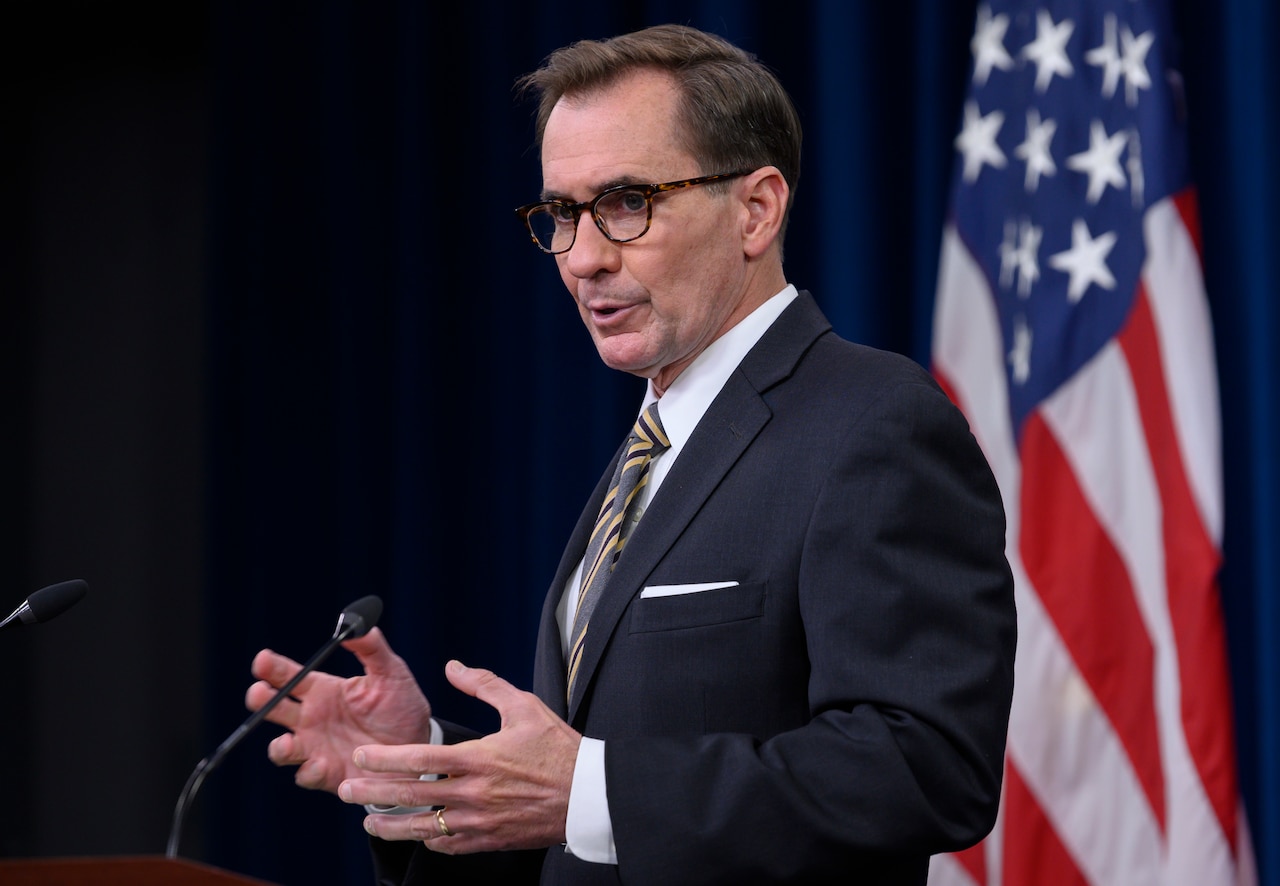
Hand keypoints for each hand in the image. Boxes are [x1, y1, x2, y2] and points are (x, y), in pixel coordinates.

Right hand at [246, 627, 432, 793]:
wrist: (418, 745)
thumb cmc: (401, 706)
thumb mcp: (392, 673)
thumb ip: (372, 649)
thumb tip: (356, 626)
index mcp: (323, 691)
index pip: (291, 676)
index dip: (273, 667)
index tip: (262, 659)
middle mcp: (313, 719)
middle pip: (274, 709)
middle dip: (261, 700)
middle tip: (258, 693)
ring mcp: (316, 747)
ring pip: (282, 748)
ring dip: (280, 746)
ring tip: (286, 742)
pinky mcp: (327, 773)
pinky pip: (307, 775)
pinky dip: (309, 771)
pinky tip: (320, 765)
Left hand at [338, 660, 581, 853]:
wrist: (590, 795)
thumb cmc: (558, 749)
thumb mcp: (524, 706)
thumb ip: (484, 685)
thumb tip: (453, 666)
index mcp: (478, 758)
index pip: (418, 759)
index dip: (384, 759)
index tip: (361, 756)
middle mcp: (473, 793)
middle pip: (411, 796)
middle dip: (372, 793)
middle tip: (345, 790)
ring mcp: (480, 822)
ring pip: (423, 828)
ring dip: (391, 825)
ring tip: (368, 821)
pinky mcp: (490, 840)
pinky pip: (449, 846)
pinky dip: (429, 841)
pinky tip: (417, 835)